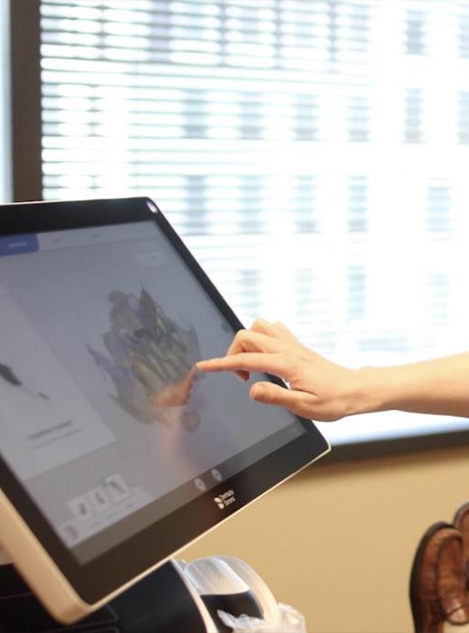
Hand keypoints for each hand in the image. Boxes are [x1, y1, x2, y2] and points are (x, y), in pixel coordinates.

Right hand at [197, 318, 361, 420]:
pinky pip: (273, 328)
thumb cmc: (332, 401)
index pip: (246, 359)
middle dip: (234, 353)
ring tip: (252, 365)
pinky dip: (261, 337)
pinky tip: (265, 355)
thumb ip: (275, 397)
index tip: (204, 366)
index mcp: (286, 364)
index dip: (222, 363)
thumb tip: (252, 389)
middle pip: (247, 336)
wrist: (354, 390)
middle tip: (243, 378)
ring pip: (259, 326)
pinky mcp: (297, 345)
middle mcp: (287, 349)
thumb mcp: (304, 406)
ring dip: (247, 342)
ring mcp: (292, 344)